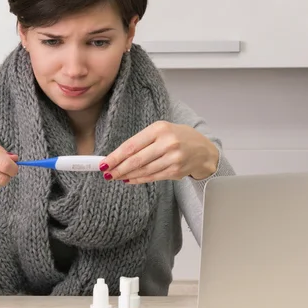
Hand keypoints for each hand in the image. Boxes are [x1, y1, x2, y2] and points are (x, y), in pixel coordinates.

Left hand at [100, 121, 218, 183]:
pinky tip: (129, 179)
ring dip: (127, 175)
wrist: (203, 150)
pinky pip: (152, 177)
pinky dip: (139, 179)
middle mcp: (167, 143)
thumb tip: (117, 156)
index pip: (132, 145)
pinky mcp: (176, 171)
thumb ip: (142, 141)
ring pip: (143, 170)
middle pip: (136, 159)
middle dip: (118, 168)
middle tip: (107, 173)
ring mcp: (173, 158)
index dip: (116, 156)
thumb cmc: (178, 138)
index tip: (104, 163)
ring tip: (116, 176)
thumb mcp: (162, 131)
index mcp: (160, 129)